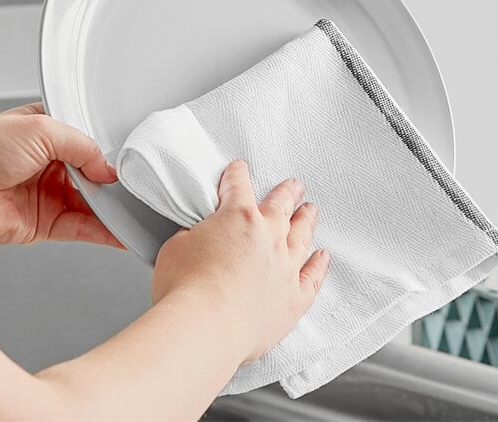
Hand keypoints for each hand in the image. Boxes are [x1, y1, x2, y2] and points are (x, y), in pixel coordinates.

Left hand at [0, 102, 122, 247]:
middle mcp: (51, 165)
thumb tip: (108, 170)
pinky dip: (103, 232)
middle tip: (132, 186)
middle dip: (113, 183)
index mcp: (50, 134)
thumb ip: (83, 146)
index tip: (125, 161)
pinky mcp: (45, 223)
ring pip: (91, 205)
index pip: (90, 143)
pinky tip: (119, 231)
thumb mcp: (42, 128)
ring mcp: (48, 195)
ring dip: (112, 210)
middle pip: (94, 176)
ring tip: (133, 211)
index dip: (108, 152)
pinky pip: (80, 228)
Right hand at [152, 158, 329, 364]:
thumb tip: (199, 235)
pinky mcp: (294, 297)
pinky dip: (319, 265)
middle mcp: (269, 236)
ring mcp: (285, 266)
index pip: (239, 186)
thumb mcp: (176, 247)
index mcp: (238, 217)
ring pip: (301, 235)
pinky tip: (322, 257)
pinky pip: (312, 276)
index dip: (237, 174)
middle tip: (294, 185)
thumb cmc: (186, 289)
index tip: (240, 168)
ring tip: (311, 210)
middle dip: (287, 192)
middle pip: (282, 206)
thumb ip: (193, 234)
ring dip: (306, 220)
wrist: (204, 328)